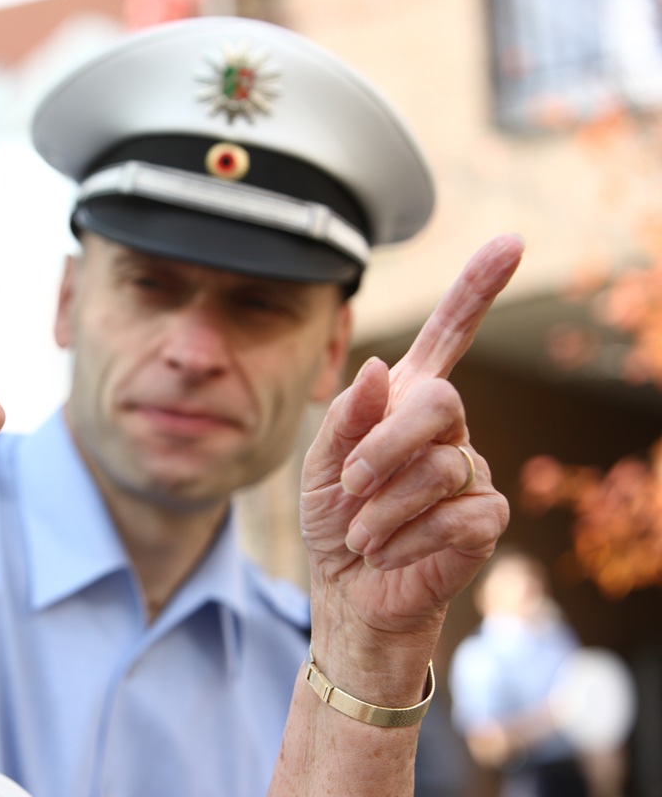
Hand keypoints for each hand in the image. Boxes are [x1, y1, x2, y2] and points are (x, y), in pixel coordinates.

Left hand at [300, 234, 523, 689]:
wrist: (349, 589)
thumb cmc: (335, 520)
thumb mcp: (319, 468)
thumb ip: (344, 420)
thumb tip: (378, 369)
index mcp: (405, 402)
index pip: (448, 337)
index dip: (476, 290)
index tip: (511, 242)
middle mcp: (446, 429)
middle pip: (441, 403)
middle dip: (385, 448)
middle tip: (351, 486)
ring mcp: (471, 471)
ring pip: (441, 467)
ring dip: (384, 507)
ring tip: (362, 534)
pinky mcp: (486, 518)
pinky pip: (459, 515)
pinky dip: (408, 538)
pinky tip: (390, 552)